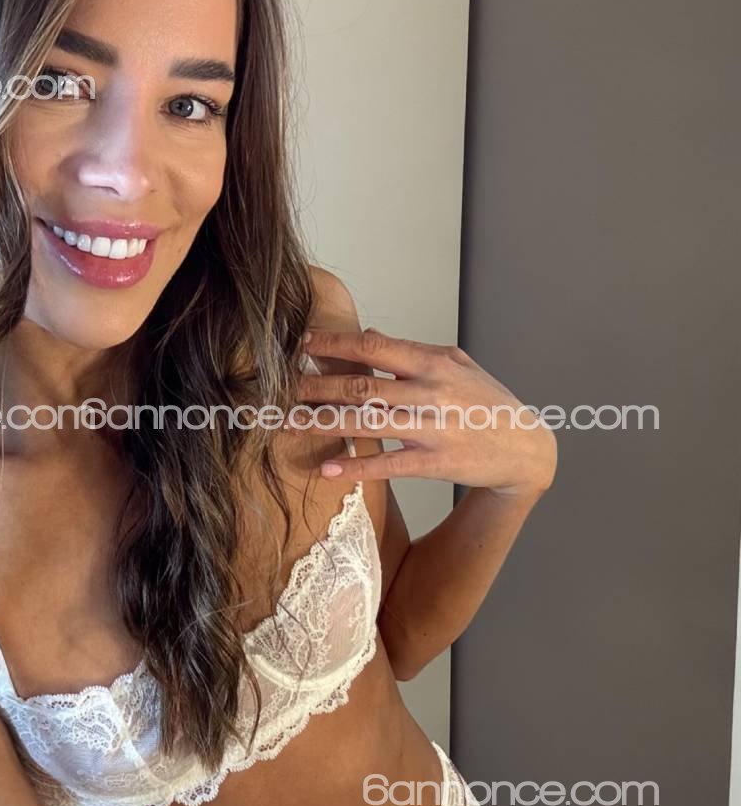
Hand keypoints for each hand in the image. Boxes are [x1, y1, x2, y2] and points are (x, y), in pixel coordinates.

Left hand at [296, 328, 556, 497]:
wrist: (526, 449)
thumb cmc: (487, 402)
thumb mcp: (457, 365)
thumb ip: (413, 352)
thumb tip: (369, 336)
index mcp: (434, 362)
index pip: (374, 346)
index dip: (334, 344)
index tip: (303, 345)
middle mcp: (431, 392)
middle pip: (362, 386)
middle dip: (316, 385)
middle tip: (281, 386)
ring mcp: (433, 428)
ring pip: (368, 423)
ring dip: (323, 422)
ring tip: (288, 422)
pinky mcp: (436, 463)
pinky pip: (388, 464)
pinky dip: (356, 467)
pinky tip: (328, 469)